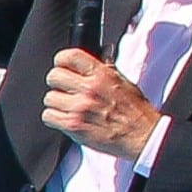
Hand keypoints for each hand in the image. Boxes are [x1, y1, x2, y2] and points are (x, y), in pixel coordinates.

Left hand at [42, 46, 159, 158]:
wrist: (142, 136)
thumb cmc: (136, 112)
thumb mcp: (124, 82)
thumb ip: (105, 69)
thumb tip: (98, 55)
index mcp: (103, 75)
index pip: (70, 56)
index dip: (62, 60)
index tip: (62, 65)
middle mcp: (89, 89)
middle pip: (54, 76)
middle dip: (58, 82)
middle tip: (65, 89)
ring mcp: (79, 107)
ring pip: (49, 97)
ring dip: (57, 102)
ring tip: (69, 107)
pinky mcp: (72, 125)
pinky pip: (48, 116)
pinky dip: (54, 118)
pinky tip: (66, 118)